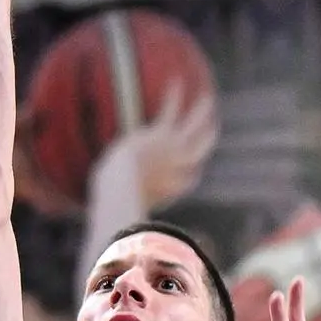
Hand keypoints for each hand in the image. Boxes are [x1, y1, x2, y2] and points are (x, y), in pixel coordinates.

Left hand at [96, 88, 218, 214]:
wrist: (122, 184)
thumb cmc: (120, 201)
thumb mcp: (124, 212)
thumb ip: (123, 221)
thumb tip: (106, 238)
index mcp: (175, 188)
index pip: (191, 178)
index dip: (192, 172)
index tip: (194, 171)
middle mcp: (180, 167)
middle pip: (201, 150)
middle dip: (207, 139)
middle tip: (213, 129)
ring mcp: (175, 148)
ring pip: (195, 126)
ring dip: (202, 111)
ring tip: (207, 99)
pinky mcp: (163, 133)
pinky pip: (172, 111)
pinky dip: (174, 96)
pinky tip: (176, 82)